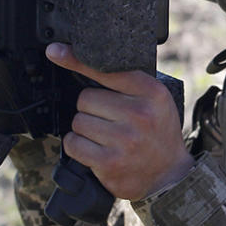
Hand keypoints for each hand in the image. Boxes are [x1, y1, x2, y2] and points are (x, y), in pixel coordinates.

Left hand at [45, 43, 193, 199]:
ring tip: (106, 137)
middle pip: (85, 98)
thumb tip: (83, 61)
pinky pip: (73, 144)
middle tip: (109, 120)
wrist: (170, 174)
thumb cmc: (157, 132)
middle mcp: (140, 114)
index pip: (106, 71)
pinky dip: (78, 146)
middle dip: (91, 109)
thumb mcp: (155, 100)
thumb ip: (127, 82)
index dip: (77, 61)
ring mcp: (124, 139)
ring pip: (78, 122)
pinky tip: (95, 150)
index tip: (55, 52)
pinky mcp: (109, 162)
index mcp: (151, 92)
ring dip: (85, 130)